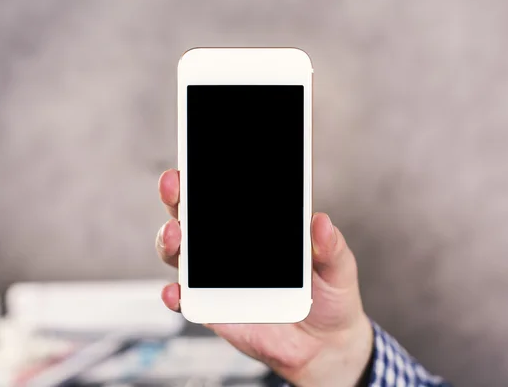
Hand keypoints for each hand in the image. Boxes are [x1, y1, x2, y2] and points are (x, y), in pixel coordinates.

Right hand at [155, 169, 373, 386]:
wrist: (325, 346)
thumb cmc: (329, 296)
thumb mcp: (338, 268)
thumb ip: (330, 247)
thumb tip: (320, 221)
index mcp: (258, 229)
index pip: (227, 196)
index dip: (208, 177)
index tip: (196, 160)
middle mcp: (230, 249)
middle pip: (193, 217)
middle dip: (178, 198)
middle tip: (175, 188)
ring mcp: (218, 278)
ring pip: (181, 254)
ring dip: (170, 241)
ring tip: (176, 236)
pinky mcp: (214, 310)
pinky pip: (186, 300)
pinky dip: (175, 295)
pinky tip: (176, 291)